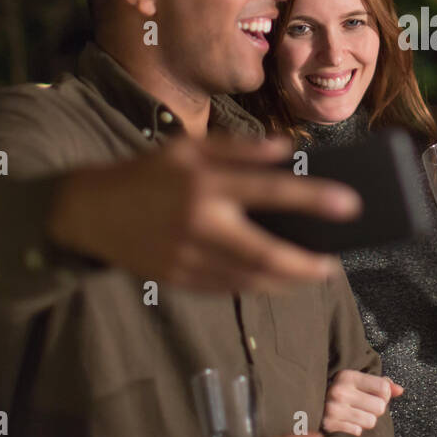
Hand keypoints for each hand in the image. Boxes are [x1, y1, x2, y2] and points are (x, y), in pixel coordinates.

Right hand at [46, 133, 361, 293]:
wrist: (86, 211)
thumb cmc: (148, 173)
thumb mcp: (188, 148)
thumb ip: (240, 149)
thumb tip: (287, 150)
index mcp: (204, 183)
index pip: (270, 191)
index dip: (314, 198)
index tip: (350, 205)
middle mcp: (197, 223)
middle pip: (264, 253)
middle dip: (305, 264)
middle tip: (333, 265)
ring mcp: (185, 257)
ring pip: (247, 279)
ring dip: (285, 280)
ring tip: (311, 273)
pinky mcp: (175, 280)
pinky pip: (225, 288)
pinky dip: (255, 286)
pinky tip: (275, 280)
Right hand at [322, 370, 402, 436]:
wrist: (312, 402)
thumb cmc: (343, 392)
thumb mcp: (360, 382)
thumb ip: (382, 384)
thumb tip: (400, 390)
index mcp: (348, 376)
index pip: (384, 387)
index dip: (384, 394)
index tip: (374, 395)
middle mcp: (340, 390)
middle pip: (380, 407)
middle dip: (375, 410)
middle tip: (364, 407)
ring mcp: (333, 408)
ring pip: (371, 422)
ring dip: (366, 421)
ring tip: (355, 415)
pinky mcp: (329, 425)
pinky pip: (358, 431)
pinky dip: (354, 429)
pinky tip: (346, 422)